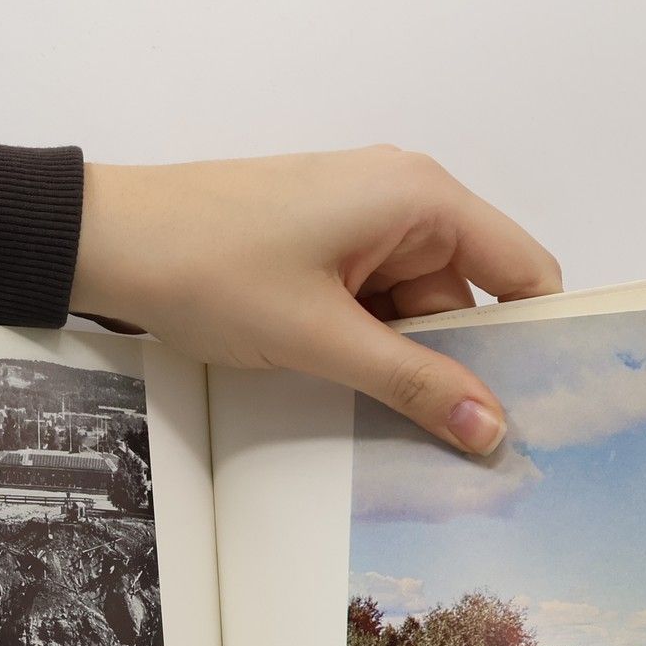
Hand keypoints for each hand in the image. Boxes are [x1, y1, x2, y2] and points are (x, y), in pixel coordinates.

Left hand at [70, 148, 561, 454]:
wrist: (110, 243)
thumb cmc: (211, 267)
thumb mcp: (324, 339)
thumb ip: (413, 385)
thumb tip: (490, 429)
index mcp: (422, 198)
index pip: (524, 270)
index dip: (536, 339)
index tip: (536, 411)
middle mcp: (405, 201)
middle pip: (469, 301)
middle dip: (460, 367)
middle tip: (459, 446)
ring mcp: (362, 224)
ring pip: (418, 313)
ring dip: (406, 365)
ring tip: (385, 419)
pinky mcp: (326, 249)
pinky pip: (376, 308)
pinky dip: (371, 349)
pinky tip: (353, 390)